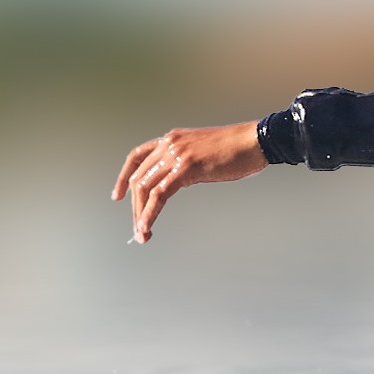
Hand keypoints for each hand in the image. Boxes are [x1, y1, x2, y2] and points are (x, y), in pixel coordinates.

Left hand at [110, 120, 266, 241]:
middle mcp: (169, 144)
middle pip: (138, 178)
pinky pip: (159, 194)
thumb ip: (185, 165)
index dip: (123, 177)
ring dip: (140, 215)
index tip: (118, 195)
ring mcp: (177, 155)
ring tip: (142, 234)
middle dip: (135, 206)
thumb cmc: (237, 149)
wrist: (255, 140)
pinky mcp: (186, 168)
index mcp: (172, 139)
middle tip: (137, 227)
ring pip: (145, 188)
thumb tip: (176, 182)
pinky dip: (150, 213)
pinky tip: (147, 226)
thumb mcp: (203, 153)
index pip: (136, 157)